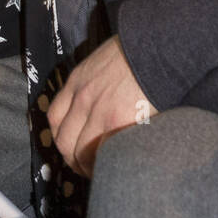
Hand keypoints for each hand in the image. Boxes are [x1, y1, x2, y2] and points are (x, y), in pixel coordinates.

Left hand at [46, 36, 155, 176]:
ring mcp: (98, 113)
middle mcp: (82, 98)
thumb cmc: (142, 49)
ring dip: (88, 167)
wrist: (161, 46)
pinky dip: (105, 165)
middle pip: (63, 141)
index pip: (55, 117)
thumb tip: (104, 95)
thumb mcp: (107, 58)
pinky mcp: (117, 123)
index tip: (72, 146)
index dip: (63, 137)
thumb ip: (98, 78)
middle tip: (86, 166)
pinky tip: (116, 167)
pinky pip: (102, 154)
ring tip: (102, 171)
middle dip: (72, 159)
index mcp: (78, 80)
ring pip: (80, 153)